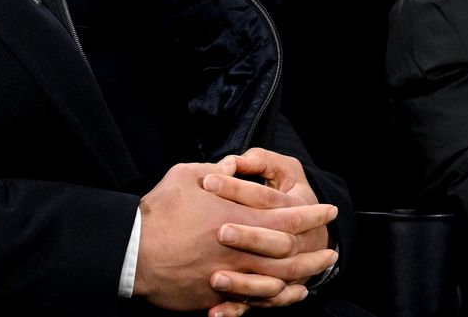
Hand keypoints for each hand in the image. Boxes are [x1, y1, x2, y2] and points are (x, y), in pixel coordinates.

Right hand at [133, 158, 337, 312]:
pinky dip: (278, 297)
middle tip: (332, 251)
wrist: (135, 252)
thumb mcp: (186, 176)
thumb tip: (228, 168)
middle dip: (315, 251)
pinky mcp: (219, 295)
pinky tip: (287, 293)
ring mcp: (234, 276)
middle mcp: (245, 251)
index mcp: (241, 218)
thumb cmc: (160, 211)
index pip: (288, 217)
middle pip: (292, 254)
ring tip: (315, 274)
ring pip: (280, 280)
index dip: (311, 214)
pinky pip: (258, 300)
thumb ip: (213, 170)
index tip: (327, 210)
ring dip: (303, 276)